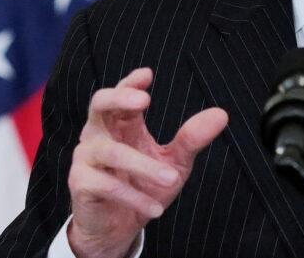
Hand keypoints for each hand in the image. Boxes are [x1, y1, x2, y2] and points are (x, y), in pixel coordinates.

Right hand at [66, 67, 228, 257]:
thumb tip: (221, 114)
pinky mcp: (81, 184)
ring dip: (143, 166)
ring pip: (112, 152)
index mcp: (121, 124)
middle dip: (119, 98)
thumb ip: (192, 138)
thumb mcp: (174, 162)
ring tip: (171, 178)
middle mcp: (99, 135)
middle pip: (100, 105)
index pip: (121, 95)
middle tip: (143, 100)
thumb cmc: (143, 187)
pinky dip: (134, 197)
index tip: (147, 75)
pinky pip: (107, 186)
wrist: (118, 228)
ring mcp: (87, 159)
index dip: (130, 83)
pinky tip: (155, 207)